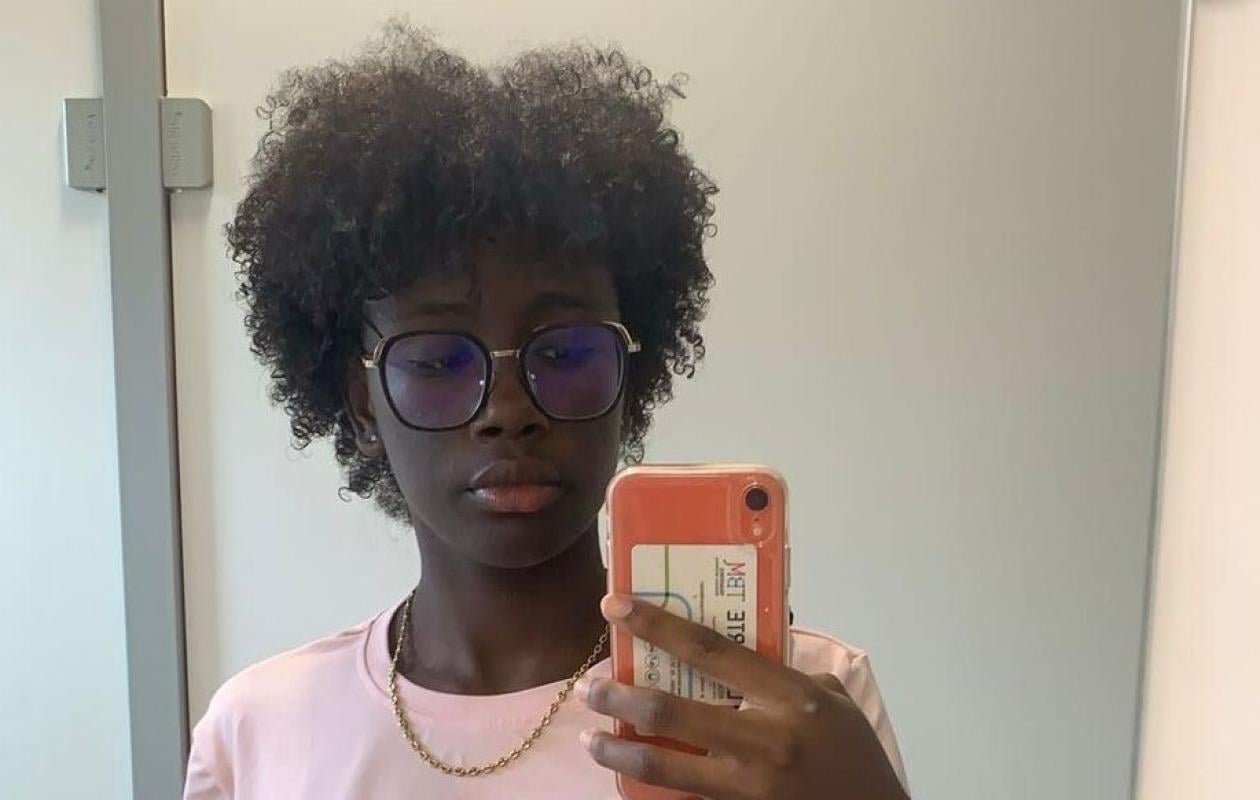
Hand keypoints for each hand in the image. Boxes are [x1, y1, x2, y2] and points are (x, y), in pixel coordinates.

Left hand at [576, 595, 907, 799]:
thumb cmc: (855, 756)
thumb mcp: (833, 702)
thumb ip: (782, 675)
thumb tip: (732, 653)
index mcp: (789, 696)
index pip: (710, 650)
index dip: (657, 625)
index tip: (616, 606)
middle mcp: (765, 739)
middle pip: (674, 710)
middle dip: (621, 695)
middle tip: (590, 685)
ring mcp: (750, 785)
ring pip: (667, 765)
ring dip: (620, 749)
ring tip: (591, 737)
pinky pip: (684, 794)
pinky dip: (650, 783)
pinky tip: (626, 773)